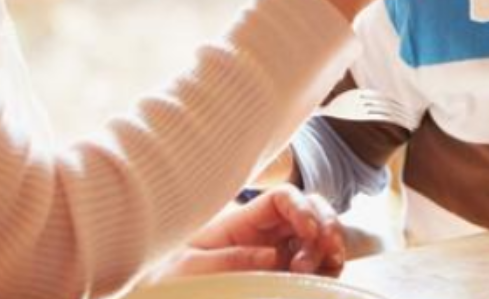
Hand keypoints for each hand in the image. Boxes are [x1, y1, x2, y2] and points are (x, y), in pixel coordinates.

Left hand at [148, 186, 344, 281]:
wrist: (159, 294)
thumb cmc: (169, 278)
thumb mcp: (189, 267)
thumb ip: (230, 260)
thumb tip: (272, 257)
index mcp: (242, 222)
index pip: (282, 198)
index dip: (302, 208)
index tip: (310, 231)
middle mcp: (265, 234)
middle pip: (310, 210)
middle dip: (326, 225)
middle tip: (325, 252)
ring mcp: (278, 255)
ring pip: (319, 237)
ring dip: (328, 248)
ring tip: (317, 271)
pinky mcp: (283, 277)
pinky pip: (316, 266)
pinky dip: (328, 268)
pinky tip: (322, 278)